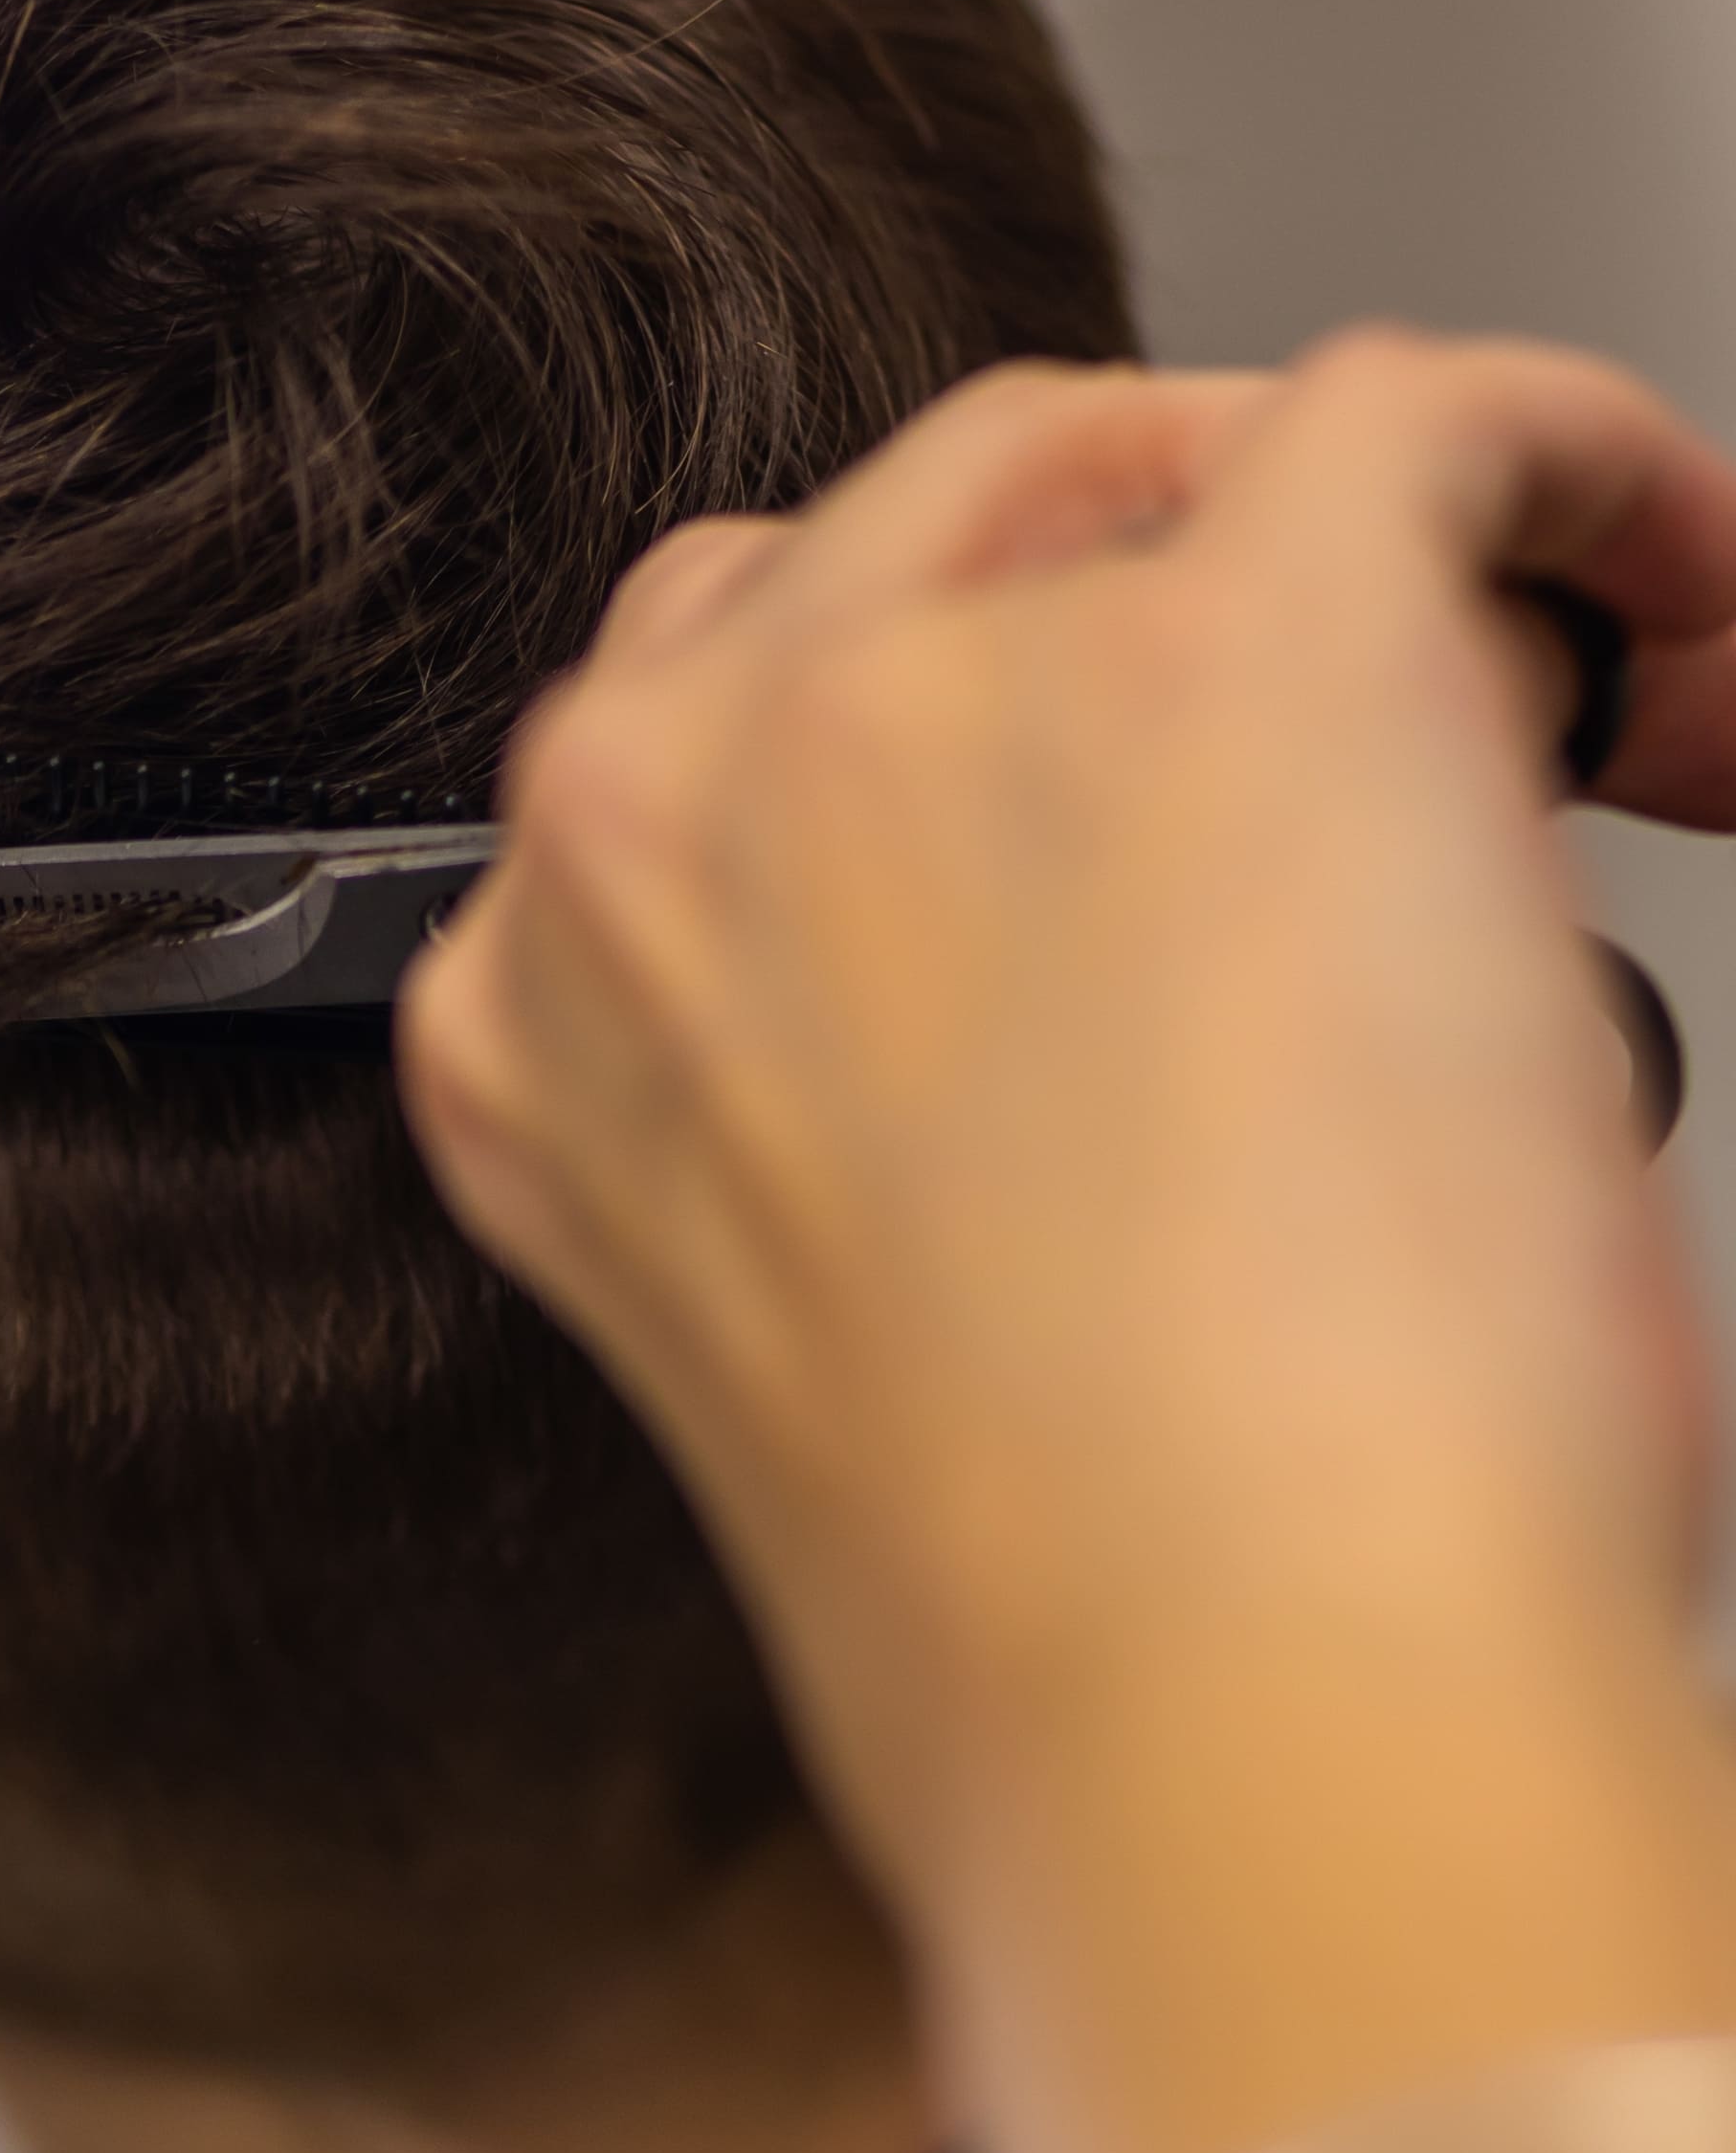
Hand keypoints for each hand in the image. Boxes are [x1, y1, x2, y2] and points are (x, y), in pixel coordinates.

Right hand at [398, 339, 1735, 2152]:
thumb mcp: (823, 1372)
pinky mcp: (1239, 636)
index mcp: (532, 1017)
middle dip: (1179, 610)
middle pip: (944, 538)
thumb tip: (1105, 1060)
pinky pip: (1429, 416)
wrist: (1229, 1736)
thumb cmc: (1065, 1658)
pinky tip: (1685, 608)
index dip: (999, 755)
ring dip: (1399, 575)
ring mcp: (931, 697)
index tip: (1173, 850)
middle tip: (1401, 751)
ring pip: (1193, 466)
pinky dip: (1597, 480)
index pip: (736, 734)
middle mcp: (671, 810)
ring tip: (1585, 740)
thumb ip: (864, 1142)